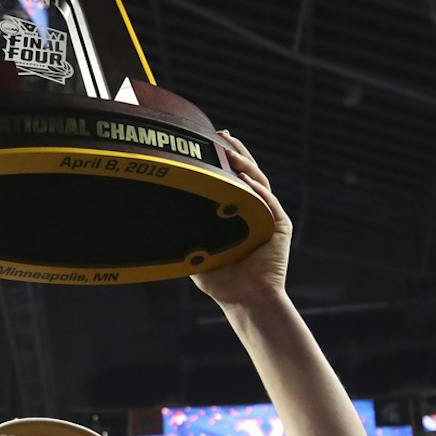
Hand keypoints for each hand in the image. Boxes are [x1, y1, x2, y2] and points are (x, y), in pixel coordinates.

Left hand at [191, 131, 289, 306]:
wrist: (245, 299)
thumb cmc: (221, 280)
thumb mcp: (197, 248)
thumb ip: (185, 231)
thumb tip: (155, 216)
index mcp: (238, 210)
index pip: (232, 177)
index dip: (224, 158)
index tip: (211, 139)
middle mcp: (255, 208)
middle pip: (248, 172)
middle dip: (236, 152)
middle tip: (222, 135)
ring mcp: (269, 215)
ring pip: (259, 182)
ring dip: (246, 166)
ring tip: (231, 152)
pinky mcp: (280, 226)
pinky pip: (268, 203)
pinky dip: (258, 190)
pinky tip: (246, 179)